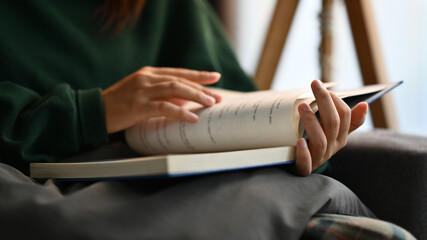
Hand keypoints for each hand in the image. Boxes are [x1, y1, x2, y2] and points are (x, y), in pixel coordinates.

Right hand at [102, 66, 221, 133]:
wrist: (95, 112)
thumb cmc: (120, 105)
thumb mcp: (142, 95)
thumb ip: (163, 95)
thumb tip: (186, 101)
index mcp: (149, 73)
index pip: (179, 72)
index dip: (198, 75)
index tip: (215, 77)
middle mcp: (147, 78)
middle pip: (180, 79)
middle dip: (202, 87)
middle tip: (218, 96)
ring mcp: (142, 90)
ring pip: (175, 89)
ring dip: (195, 96)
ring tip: (211, 104)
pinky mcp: (138, 105)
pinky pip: (164, 107)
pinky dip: (180, 111)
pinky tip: (192, 117)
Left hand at [295, 80, 367, 175]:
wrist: (295, 166)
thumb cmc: (313, 143)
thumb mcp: (330, 131)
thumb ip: (347, 120)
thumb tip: (365, 105)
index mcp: (340, 137)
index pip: (344, 116)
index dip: (334, 99)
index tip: (321, 85)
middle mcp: (332, 148)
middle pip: (333, 123)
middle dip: (324, 102)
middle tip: (314, 85)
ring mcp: (318, 159)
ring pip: (320, 140)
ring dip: (311, 121)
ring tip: (301, 106)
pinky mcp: (303, 168)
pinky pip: (306, 163)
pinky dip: (303, 152)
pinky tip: (299, 141)